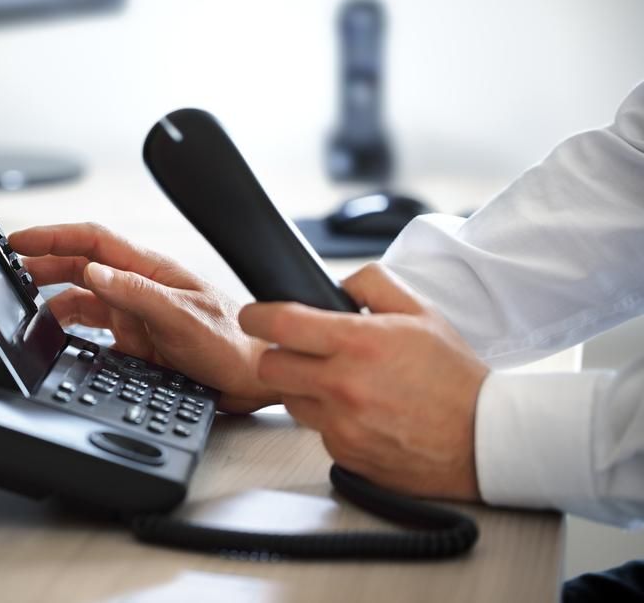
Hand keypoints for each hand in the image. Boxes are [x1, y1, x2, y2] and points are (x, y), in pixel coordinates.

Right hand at [9, 223, 277, 412]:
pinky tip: (52, 334)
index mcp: (149, 270)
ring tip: (22, 302)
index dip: (54, 236)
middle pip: (80, 264)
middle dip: (42, 263)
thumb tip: (93, 271)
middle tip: (8, 270)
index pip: (93, 240)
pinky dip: (68, 328)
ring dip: (51, 296)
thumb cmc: (231, 343)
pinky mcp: (135, 340)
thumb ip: (136, 293)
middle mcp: (138, 287)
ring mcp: (135, 313)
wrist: (253, 379)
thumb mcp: (182, 316)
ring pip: (81, 296)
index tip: (19, 239)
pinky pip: (92, 328)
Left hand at [238, 263, 488, 499]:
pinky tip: (360, 413)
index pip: (279, 324)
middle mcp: (344, 386)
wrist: (484, 439)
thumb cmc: (454, 378)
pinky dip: (330, 420)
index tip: (253, 315)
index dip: (256, 316)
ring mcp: (342, 425)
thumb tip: (336, 284)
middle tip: (299, 352)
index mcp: (359, 343)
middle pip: (269, 367)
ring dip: (304, 389)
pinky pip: (317, 431)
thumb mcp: (420, 312)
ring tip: (340, 384)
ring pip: (290, 400)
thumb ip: (373, 284)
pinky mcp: (345, 455)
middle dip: (277, 355)